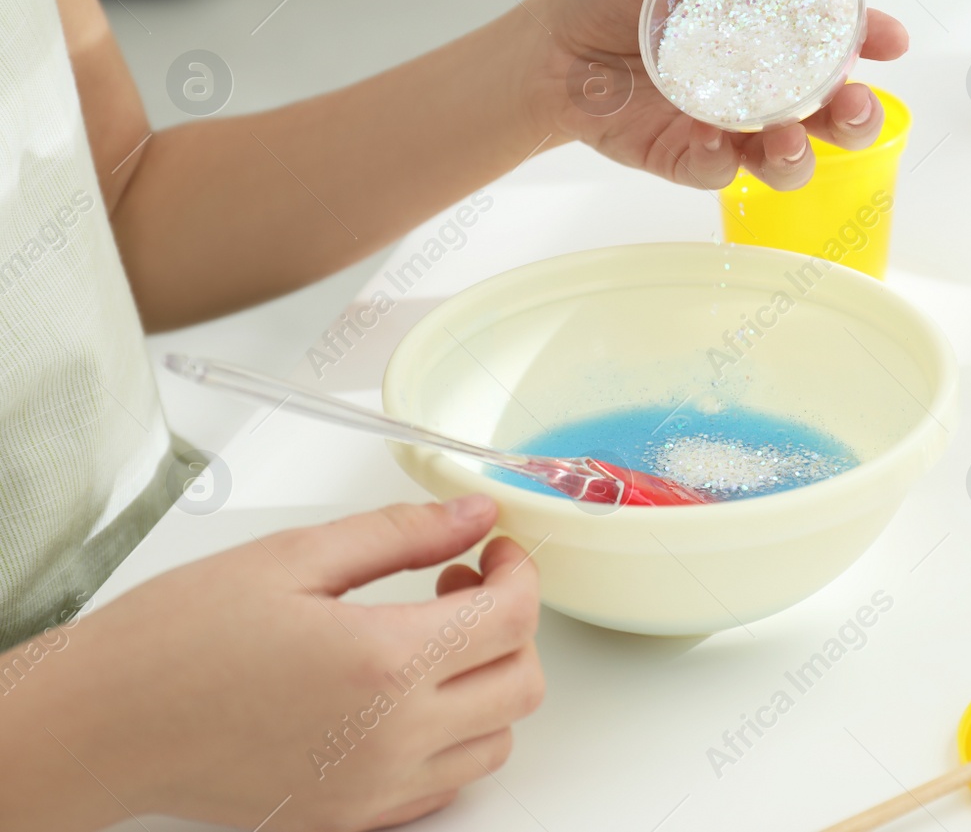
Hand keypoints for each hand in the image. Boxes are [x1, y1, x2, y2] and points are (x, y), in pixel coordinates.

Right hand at [0, 496, 541, 831]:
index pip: (513, 618)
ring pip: (493, 741)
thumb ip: (401, 534)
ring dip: (485, 684)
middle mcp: (393, 738)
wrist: (102, 725)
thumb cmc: (177, 640)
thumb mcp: (295, 557)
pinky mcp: (350, 818)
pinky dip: (450, 738)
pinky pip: (443, 784)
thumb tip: (473, 515)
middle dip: (510, 625)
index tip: (494, 549)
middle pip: (521, 683)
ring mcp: (374, 789)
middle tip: (458, 587)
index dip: (519, 571)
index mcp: (385, 663)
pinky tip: (402, 695)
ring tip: (426, 642)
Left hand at [530, 0, 909, 190]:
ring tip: (783, 140)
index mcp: (767, 32)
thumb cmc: (609, 0)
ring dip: (797, 155)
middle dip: (856, 117)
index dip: (871, 39)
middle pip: (830, 115)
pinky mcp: (686, 160)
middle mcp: (760, 87)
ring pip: (786, 159)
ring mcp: (727, 129)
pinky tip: (708, 139)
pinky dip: (720, 161)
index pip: (836, 39)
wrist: (547, 50)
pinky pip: (717, 173)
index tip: (890, 40)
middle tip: (853, 105)